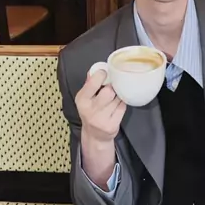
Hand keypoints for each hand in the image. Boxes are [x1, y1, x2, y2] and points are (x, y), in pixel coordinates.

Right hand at [76, 69, 125, 188]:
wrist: (94, 136)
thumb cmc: (91, 112)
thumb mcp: (85, 98)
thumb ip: (90, 83)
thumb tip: (96, 68)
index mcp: (81, 100)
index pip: (93, 83)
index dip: (102, 75)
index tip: (105, 73)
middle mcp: (90, 110)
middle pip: (108, 91)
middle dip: (113, 88)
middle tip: (113, 87)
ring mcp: (101, 119)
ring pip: (117, 99)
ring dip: (119, 95)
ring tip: (115, 97)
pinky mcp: (112, 125)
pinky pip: (122, 107)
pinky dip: (122, 104)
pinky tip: (118, 105)